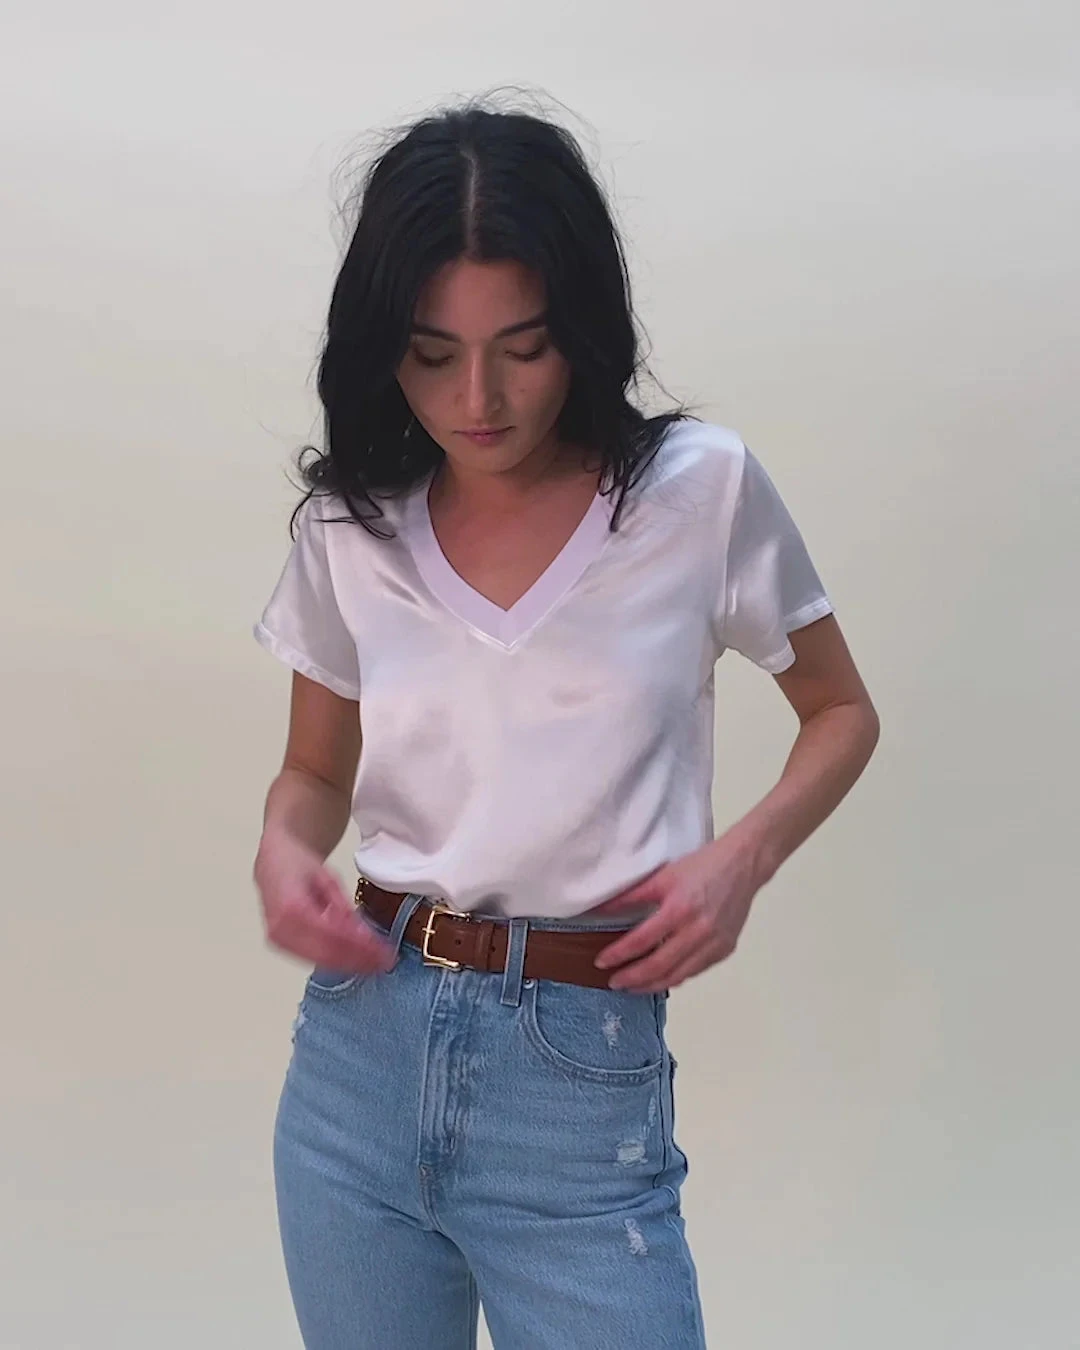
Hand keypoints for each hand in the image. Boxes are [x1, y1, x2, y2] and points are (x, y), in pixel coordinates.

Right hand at [253, 834, 395, 975]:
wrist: (273, 861)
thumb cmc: (299, 863)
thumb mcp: (328, 879)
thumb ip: (343, 908)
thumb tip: (363, 935)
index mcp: (292, 907)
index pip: (332, 936)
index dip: (360, 948)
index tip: (384, 953)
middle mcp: (281, 928)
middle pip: (327, 954)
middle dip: (359, 961)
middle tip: (385, 962)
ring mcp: (278, 940)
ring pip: (321, 961)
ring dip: (350, 964)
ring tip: (375, 963)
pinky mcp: (280, 945)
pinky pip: (313, 958)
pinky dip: (337, 960)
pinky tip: (355, 959)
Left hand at [591, 835, 763, 992]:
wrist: (743, 865)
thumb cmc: (703, 866)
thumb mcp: (662, 876)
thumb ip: (631, 895)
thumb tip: (601, 909)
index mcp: (679, 910)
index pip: (641, 941)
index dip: (618, 955)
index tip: (602, 962)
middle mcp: (698, 931)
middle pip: (659, 966)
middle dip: (632, 979)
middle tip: (614, 982)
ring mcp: (714, 944)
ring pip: (678, 976)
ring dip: (652, 985)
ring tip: (633, 986)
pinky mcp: (724, 949)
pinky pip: (695, 971)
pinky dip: (675, 978)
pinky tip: (661, 977)